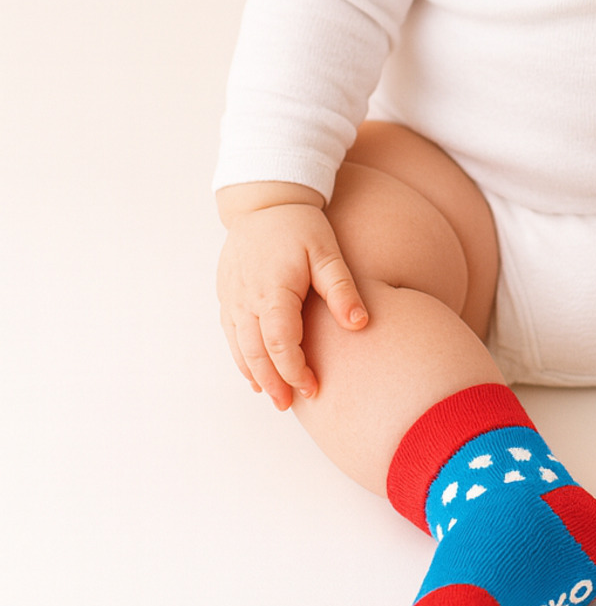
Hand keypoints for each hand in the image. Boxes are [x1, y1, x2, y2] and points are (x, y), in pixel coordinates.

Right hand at [217, 203, 367, 409]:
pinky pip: (230, 334)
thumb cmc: (300, 225)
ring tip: (275, 396)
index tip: (313, 387)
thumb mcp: (327, 251)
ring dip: (255, 374)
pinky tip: (255, 373)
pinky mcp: (226, 294)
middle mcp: (246, 298)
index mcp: (273, 289)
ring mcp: (231, 297)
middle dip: (273, 382)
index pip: (280, 343)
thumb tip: (360, 324)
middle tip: (290, 404)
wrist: (264, 201)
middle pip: (255, 353)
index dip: (295, 370)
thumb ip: (341, 289)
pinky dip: (242, 357)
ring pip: (239, 347)